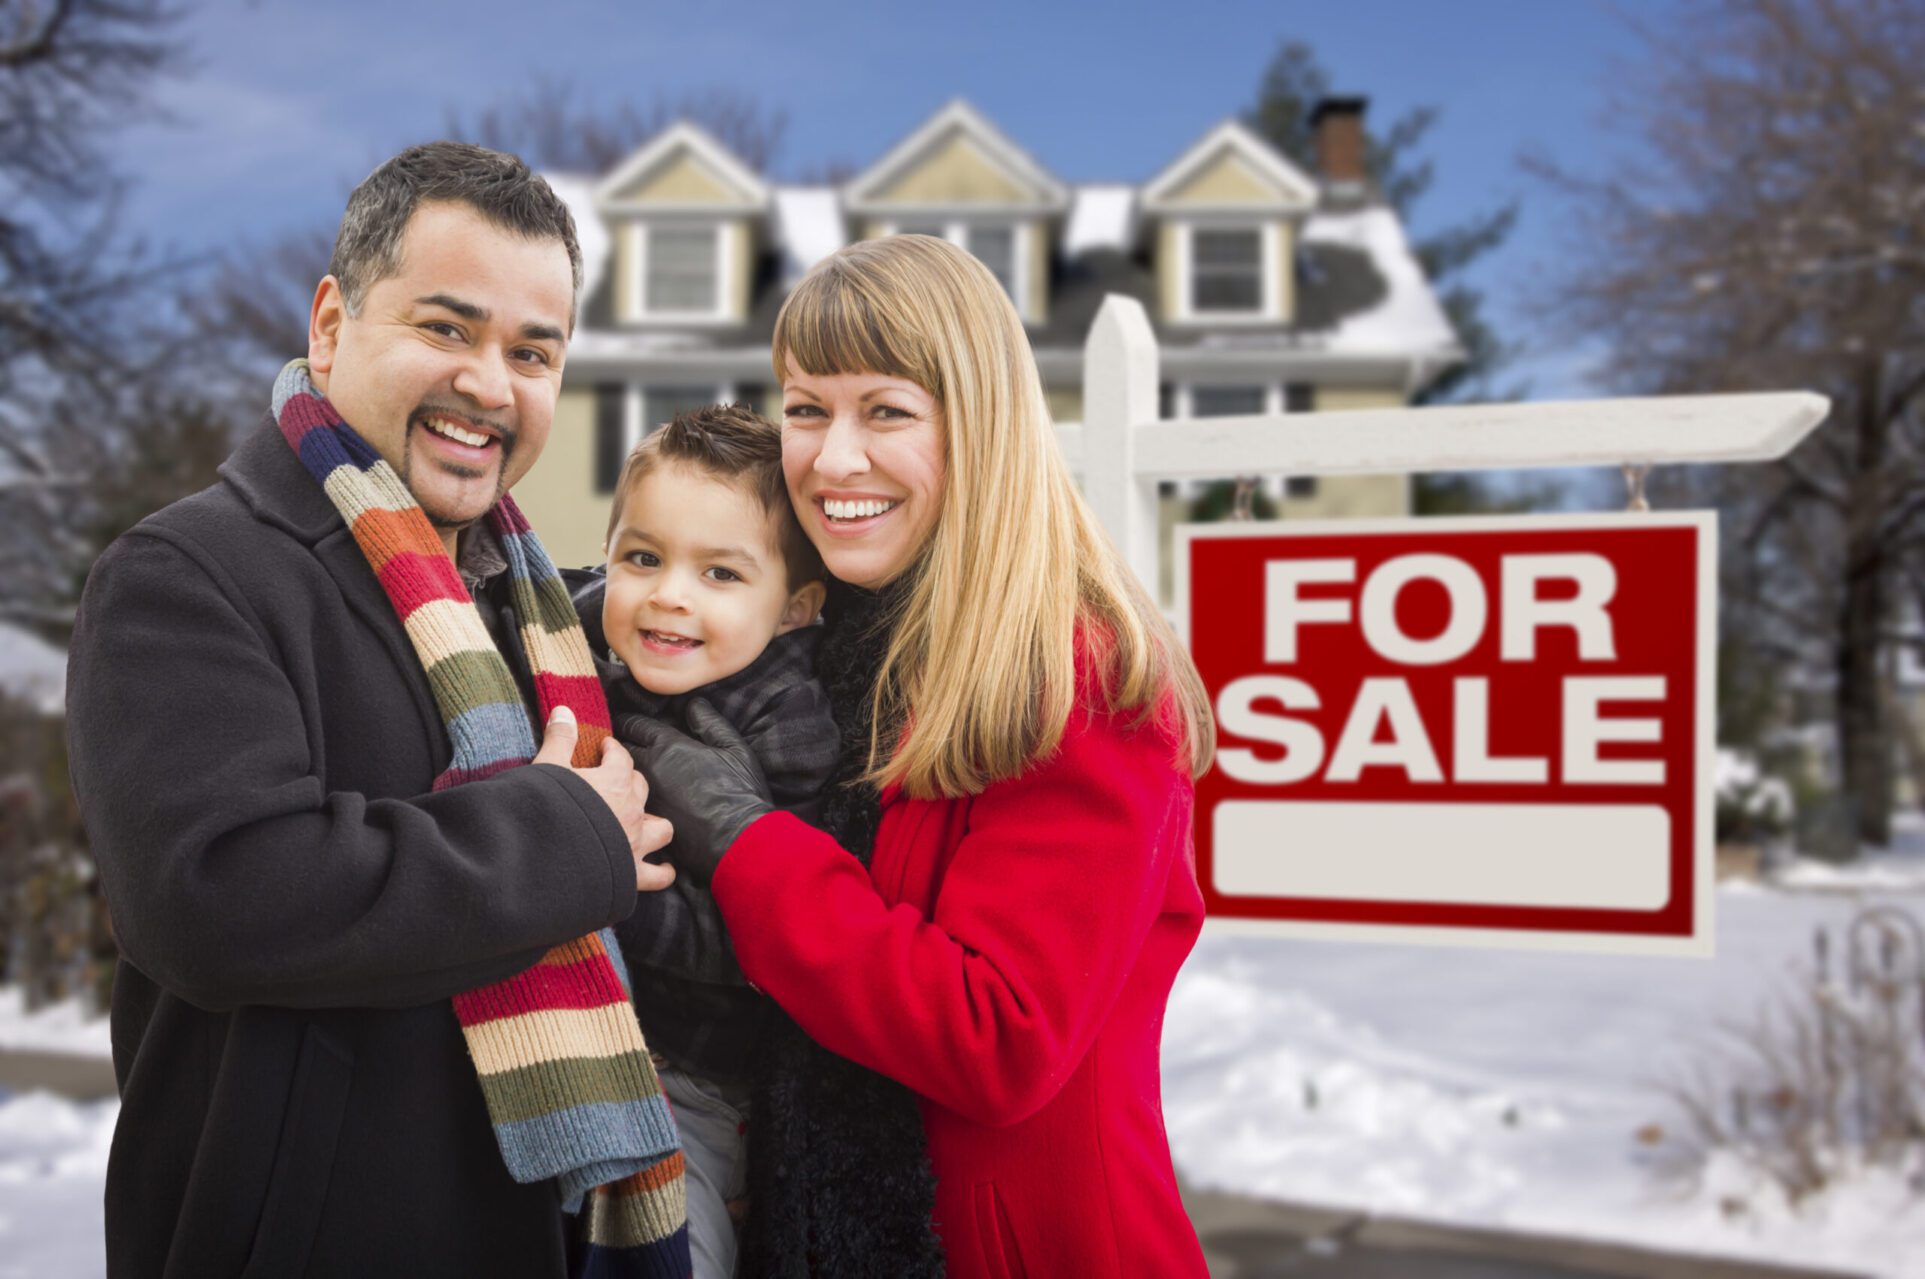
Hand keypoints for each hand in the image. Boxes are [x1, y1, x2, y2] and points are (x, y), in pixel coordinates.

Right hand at [533, 706, 676, 892]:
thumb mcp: (546, 768)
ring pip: (661, 828)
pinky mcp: (631, 874)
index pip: (621, 759)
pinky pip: (657, 876)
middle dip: (631, 782)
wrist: (543, 860)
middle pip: (641, 788)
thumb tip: (564, 709)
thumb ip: (559, 739)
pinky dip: (662, 872)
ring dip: (654, 823)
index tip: (605, 748)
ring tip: (643, 822)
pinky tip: (662, 869)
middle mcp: (631, 811)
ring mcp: (634, 843)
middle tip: (615, 782)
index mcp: (613, 782)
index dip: (613, 751)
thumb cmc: (544, 810)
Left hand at [621, 699, 772, 886]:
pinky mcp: (645, 821)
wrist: (736, 841)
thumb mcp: (733, 749)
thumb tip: (693, 705)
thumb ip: (710, 723)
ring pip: (620, 778)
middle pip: (620, 750)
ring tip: (621, 770)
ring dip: (620, 772)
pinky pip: (628, 803)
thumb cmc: (739, 793)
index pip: (634, 725)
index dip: (630, 722)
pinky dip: (627, 798)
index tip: (628, 722)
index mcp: (669, 747)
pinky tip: (631, 799)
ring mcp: (643, 796)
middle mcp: (649, 769)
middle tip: (620, 742)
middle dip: (619, 744)